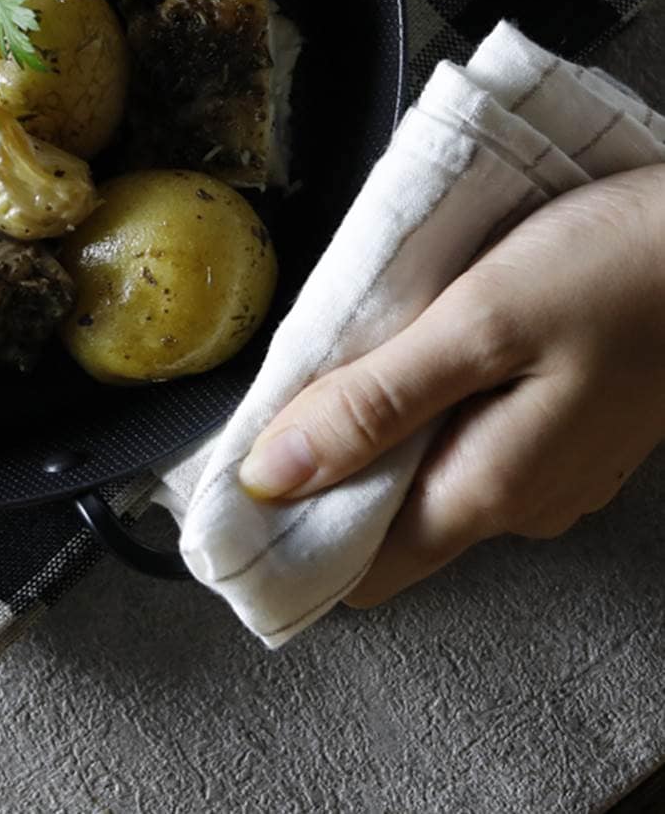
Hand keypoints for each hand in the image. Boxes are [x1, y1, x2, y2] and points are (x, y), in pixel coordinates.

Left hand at [238, 164, 664, 605]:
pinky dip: (413, 411)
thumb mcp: (478, 326)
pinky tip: (395, 356)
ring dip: (364, 437)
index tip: (225, 489)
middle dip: (315, 480)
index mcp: (490, 489)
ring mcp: (546, 466)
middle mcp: (519, 500)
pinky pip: (462, 439)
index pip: (361, 568)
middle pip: (386, 524)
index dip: (287, 537)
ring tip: (318, 372)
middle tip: (260, 410)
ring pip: (422, 476)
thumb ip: (374, 404)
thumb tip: (271, 476)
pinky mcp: (561, 424)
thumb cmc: (614, 270)